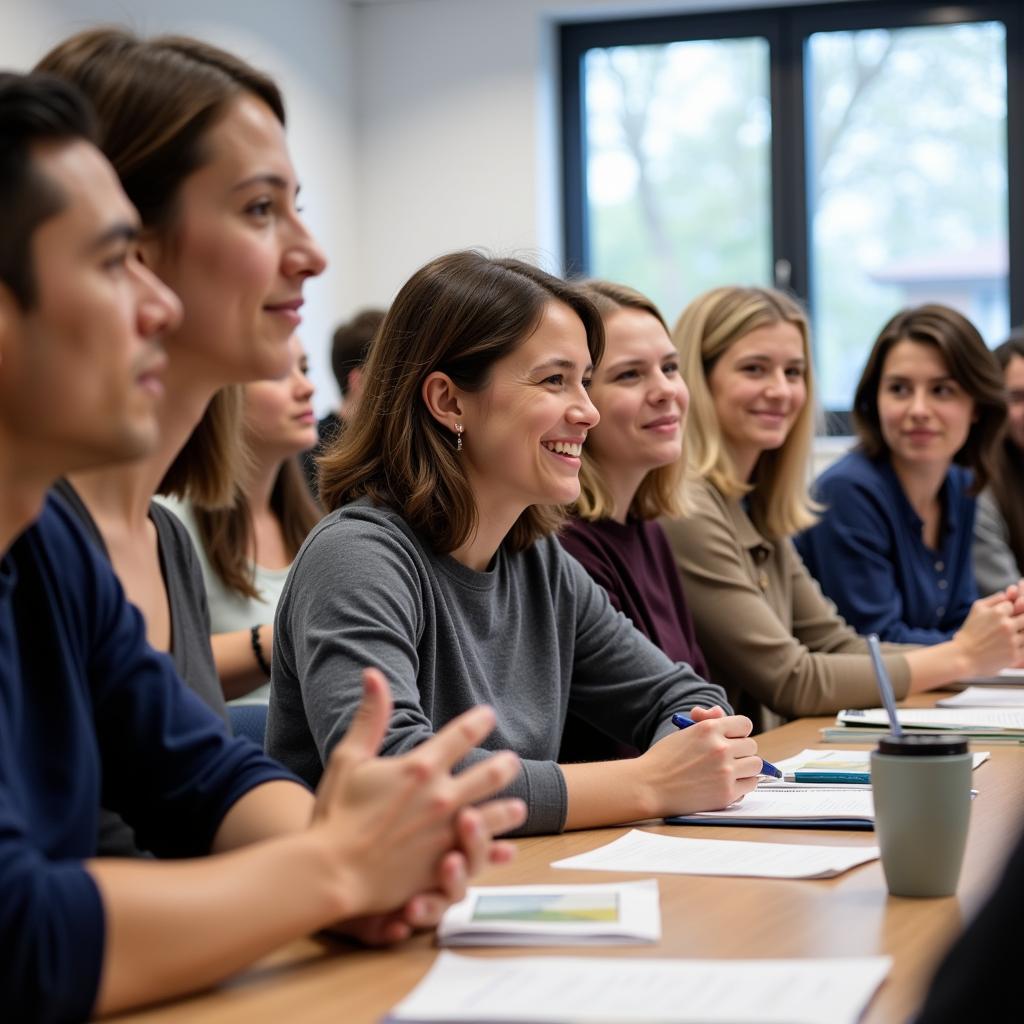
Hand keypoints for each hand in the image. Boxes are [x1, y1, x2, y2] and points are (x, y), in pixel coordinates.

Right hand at [311, 668, 525, 922]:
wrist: (330, 873)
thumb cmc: (335, 814)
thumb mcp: (349, 758)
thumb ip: (369, 717)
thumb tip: (373, 673)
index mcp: (421, 767)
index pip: (462, 735)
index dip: (479, 721)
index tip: (488, 715)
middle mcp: (441, 797)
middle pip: (488, 775)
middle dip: (504, 766)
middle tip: (512, 761)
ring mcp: (447, 833)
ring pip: (493, 816)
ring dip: (508, 810)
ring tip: (519, 807)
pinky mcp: (443, 867)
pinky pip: (480, 857)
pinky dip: (497, 852)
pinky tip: (508, 850)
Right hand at [637, 709, 759, 818]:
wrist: (648, 786)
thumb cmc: (663, 759)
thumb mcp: (683, 732)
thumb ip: (706, 721)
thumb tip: (720, 713)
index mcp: (709, 728)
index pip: (745, 724)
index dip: (739, 733)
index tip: (734, 740)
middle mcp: (720, 747)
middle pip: (752, 746)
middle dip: (742, 752)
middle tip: (728, 758)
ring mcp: (725, 771)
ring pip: (756, 766)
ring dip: (746, 768)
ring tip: (731, 772)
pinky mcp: (727, 793)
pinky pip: (750, 785)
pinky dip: (741, 785)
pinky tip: (726, 784)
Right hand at [952, 592, 1023, 675]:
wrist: (963, 657)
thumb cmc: (970, 633)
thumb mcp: (976, 609)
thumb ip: (995, 599)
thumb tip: (1009, 594)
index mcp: (997, 613)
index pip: (1015, 605)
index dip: (1010, 610)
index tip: (1003, 616)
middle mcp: (1007, 626)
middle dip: (1018, 620)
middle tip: (1008, 626)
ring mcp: (1012, 641)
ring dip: (1020, 633)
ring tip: (1006, 636)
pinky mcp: (1015, 655)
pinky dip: (1020, 645)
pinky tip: (1008, 645)